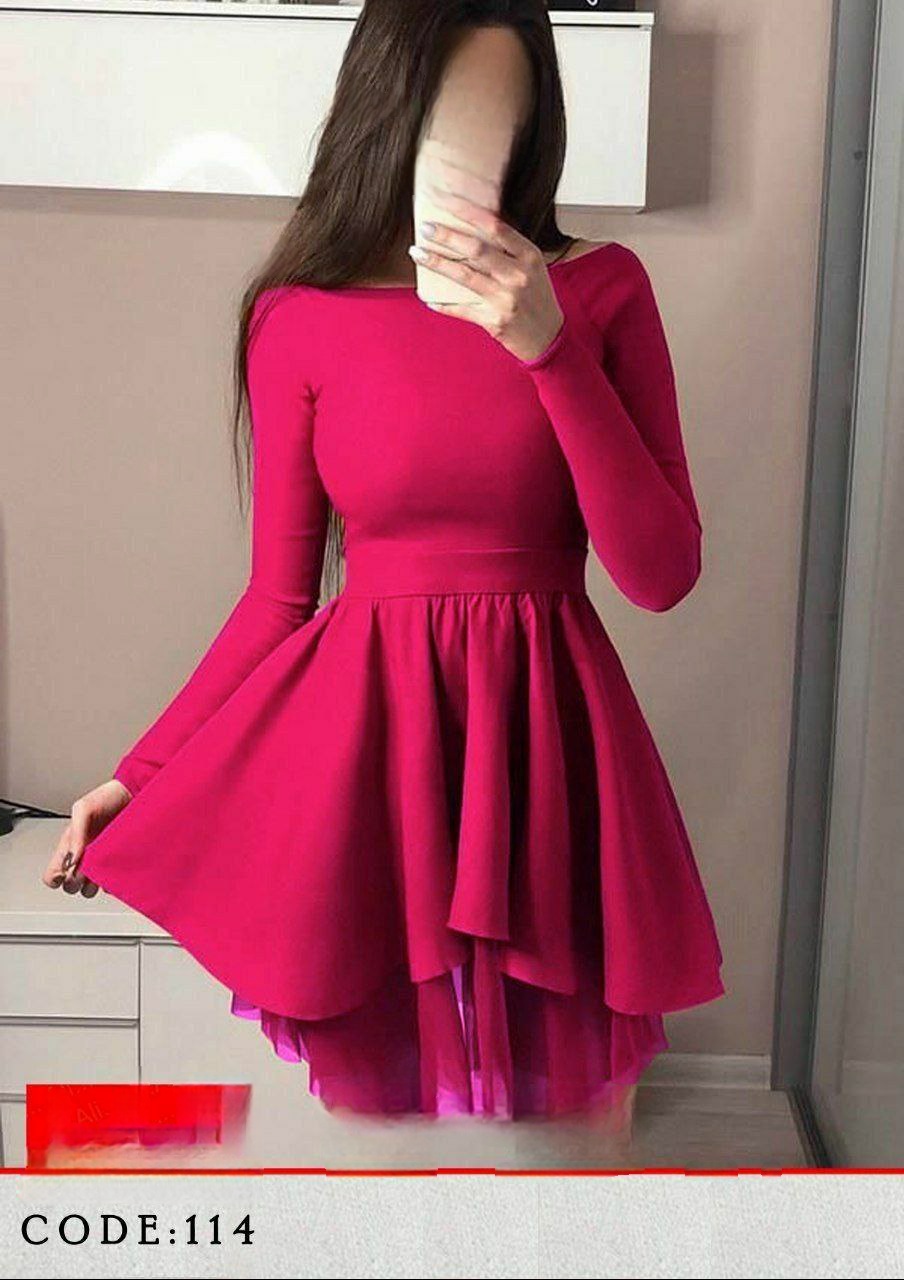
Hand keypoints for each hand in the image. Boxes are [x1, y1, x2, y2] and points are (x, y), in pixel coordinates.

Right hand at [42, 779, 131, 896]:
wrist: (136, 793)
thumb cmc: (108, 798)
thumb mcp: (83, 809)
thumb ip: (75, 833)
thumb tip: (72, 860)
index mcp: (70, 846)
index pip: (53, 873)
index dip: (56, 876)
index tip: (68, 869)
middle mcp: (84, 857)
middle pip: (71, 886)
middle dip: (76, 881)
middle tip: (86, 866)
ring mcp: (102, 862)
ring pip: (90, 889)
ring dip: (94, 884)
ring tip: (102, 866)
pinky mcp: (120, 864)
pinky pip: (112, 885)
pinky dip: (113, 883)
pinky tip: (117, 869)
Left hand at [408, 186, 564, 362]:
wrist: (549, 337)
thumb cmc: (537, 298)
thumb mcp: (533, 267)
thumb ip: (510, 249)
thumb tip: (475, 226)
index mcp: (528, 256)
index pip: (496, 226)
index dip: (469, 212)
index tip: (448, 202)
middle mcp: (518, 275)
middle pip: (476, 250)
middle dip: (446, 236)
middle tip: (425, 228)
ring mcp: (505, 299)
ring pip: (463, 276)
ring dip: (436, 263)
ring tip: (417, 253)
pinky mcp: (493, 320)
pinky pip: (461, 308)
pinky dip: (442, 303)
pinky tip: (427, 297)